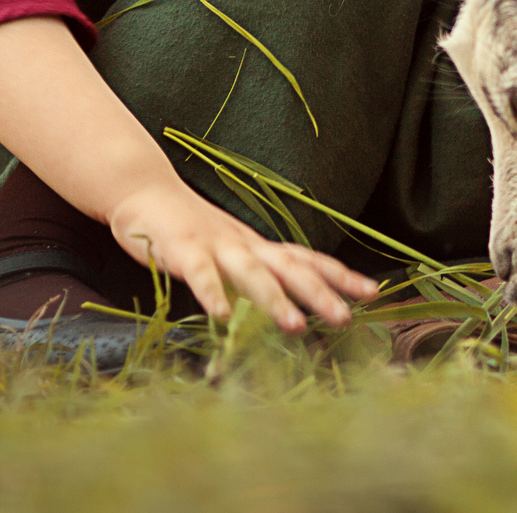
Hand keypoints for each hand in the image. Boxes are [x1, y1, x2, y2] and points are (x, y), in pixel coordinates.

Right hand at [103, 177, 380, 330]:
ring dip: (275, 300)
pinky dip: (212, 293)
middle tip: (346, 319)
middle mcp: (244, 244)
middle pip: (289, 267)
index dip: (339, 275)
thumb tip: (287, 308)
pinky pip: (199, 273)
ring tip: (296, 326)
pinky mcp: (181, 248)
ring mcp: (214, 245)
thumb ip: (253, 278)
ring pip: (251, 272)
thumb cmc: (189, 230)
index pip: (306, 260)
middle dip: (320, 294)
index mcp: (258, 247)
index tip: (373, 292)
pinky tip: (222, 316)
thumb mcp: (228, 255)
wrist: (143, 191)